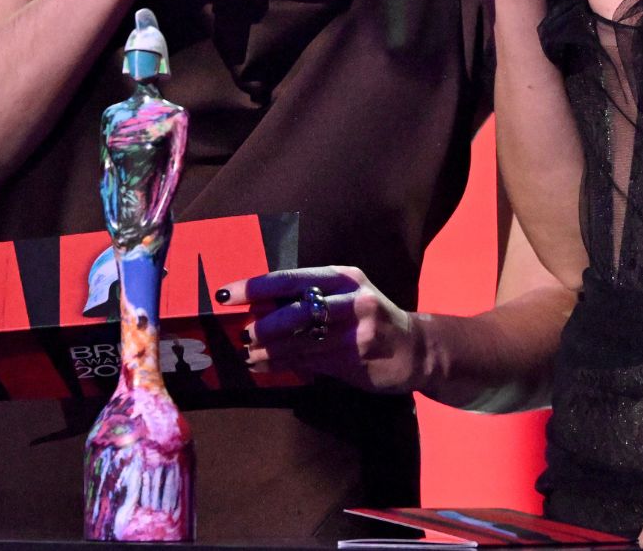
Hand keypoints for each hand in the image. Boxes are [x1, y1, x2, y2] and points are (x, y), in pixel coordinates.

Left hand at [216, 266, 426, 395]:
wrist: (415, 349)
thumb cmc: (368, 319)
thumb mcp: (344, 297)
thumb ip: (308, 300)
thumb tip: (257, 308)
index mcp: (342, 277)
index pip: (292, 279)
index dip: (257, 286)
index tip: (227, 294)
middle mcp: (352, 299)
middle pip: (299, 310)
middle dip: (266, 324)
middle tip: (242, 334)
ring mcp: (357, 330)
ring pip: (303, 341)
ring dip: (270, 351)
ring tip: (247, 355)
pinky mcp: (357, 358)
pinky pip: (311, 362)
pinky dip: (283, 365)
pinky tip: (263, 366)